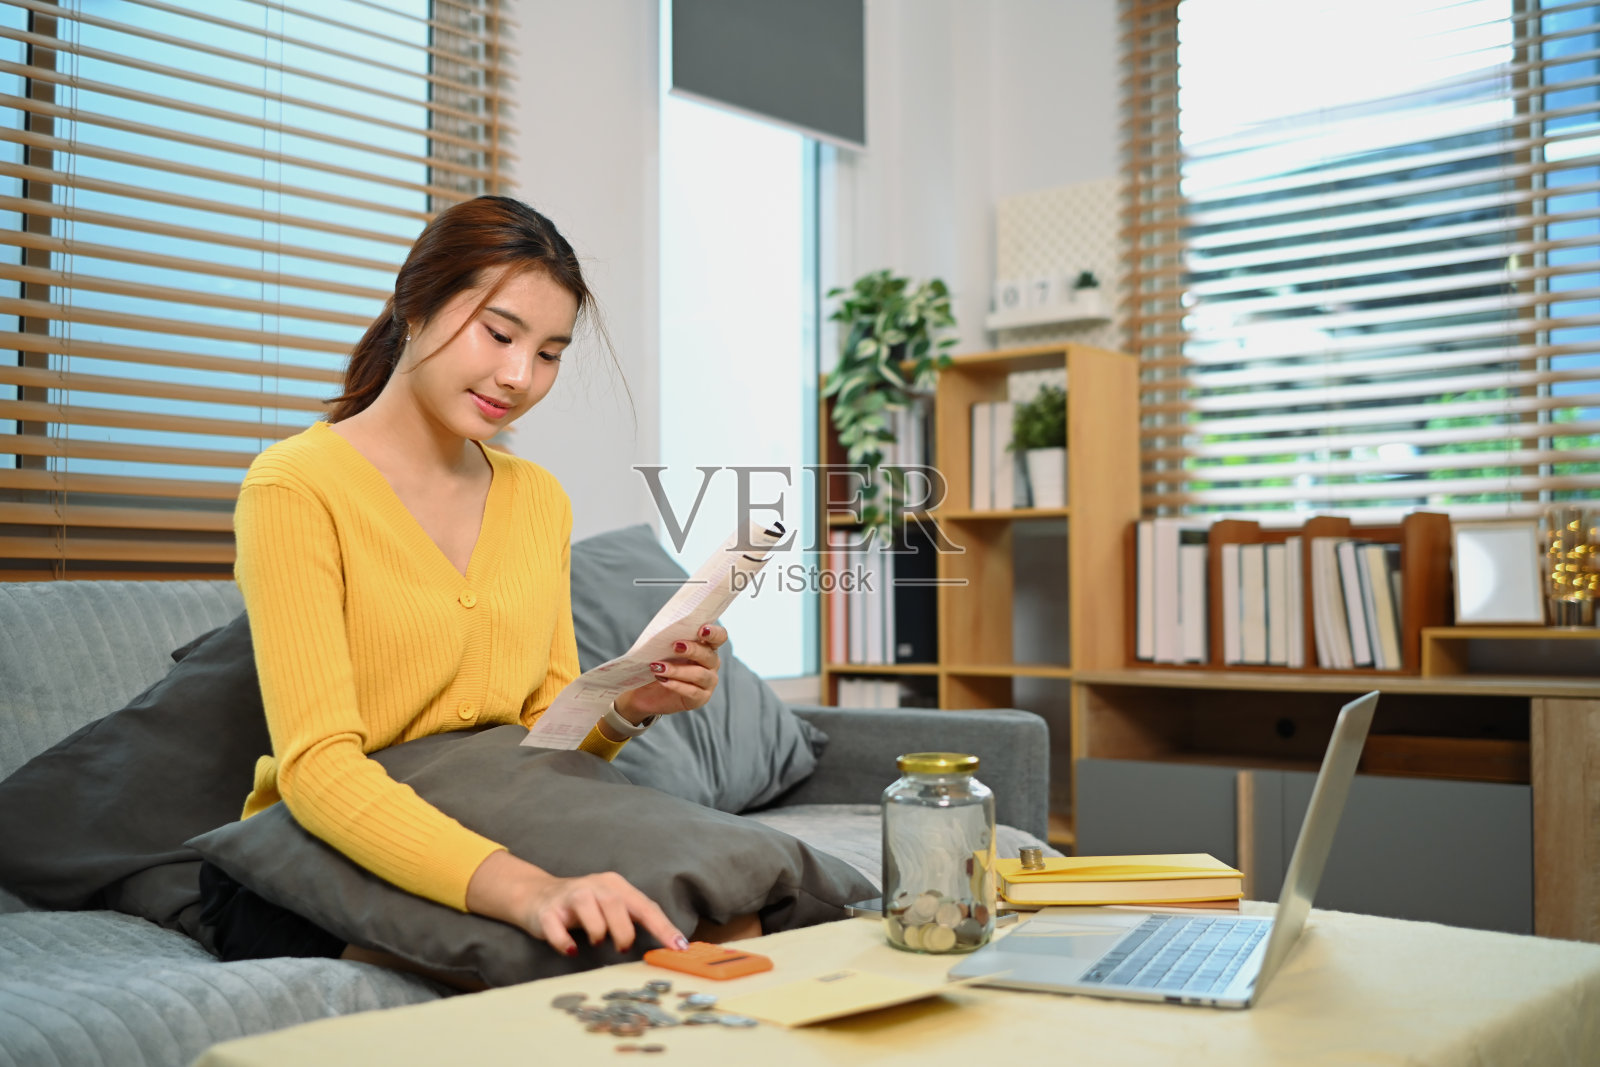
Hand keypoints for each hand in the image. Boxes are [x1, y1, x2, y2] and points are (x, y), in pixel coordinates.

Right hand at [465, 849, 687, 956]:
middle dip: (624, 931)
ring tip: (596, 942)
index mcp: (615, 885)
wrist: (536, 896)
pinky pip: (556, 927)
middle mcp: (594, 886)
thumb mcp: (612, 907)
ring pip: (588, 908)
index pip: (645, 906)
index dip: (663, 927)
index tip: (679, 947)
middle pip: (616, 904)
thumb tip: (669, 944)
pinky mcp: (547, 911)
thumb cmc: (584, 907)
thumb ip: (635, 920)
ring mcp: (569, 896)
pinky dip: (565, 942)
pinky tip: (571, 950)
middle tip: (622, 948)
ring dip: (597, 931)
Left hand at [615, 624, 726, 722]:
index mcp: (706, 647)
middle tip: (675, 646)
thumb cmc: (659, 665)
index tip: (702, 630)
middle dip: (693, 649)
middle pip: (709, 655)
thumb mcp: (662, 650)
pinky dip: (676, 685)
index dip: (714, 633)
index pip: (719, 637)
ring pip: (699, 674)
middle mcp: (711, 664)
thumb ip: (669, 640)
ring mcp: (708, 682)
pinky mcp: (701, 698)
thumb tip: (664, 631)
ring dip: (678, 670)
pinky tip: (663, 681)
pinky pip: (692, 691)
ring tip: (658, 667)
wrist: (647, 692)